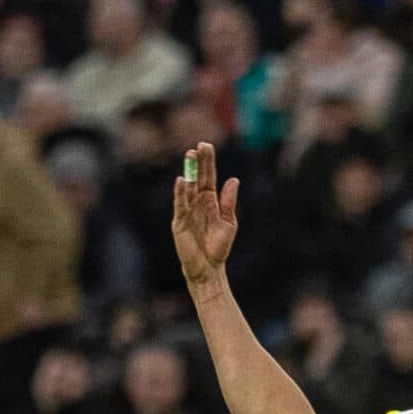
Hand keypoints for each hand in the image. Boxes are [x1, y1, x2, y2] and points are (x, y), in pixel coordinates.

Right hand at [171, 141, 238, 288]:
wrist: (209, 267)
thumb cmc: (218, 247)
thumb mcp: (228, 222)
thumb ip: (228, 202)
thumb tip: (233, 180)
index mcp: (210, 201)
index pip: (208, 177)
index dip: (207, 162)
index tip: (206, 146)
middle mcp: (197, 203)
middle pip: (197, 178)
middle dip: (198, 162)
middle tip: (199, 146)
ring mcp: (187, 211)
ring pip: (188, 187)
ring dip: (188, 172)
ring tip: (190, 156)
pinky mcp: (179, 222)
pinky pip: (180, 204)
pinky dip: (180, 193)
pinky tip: (182, 180)